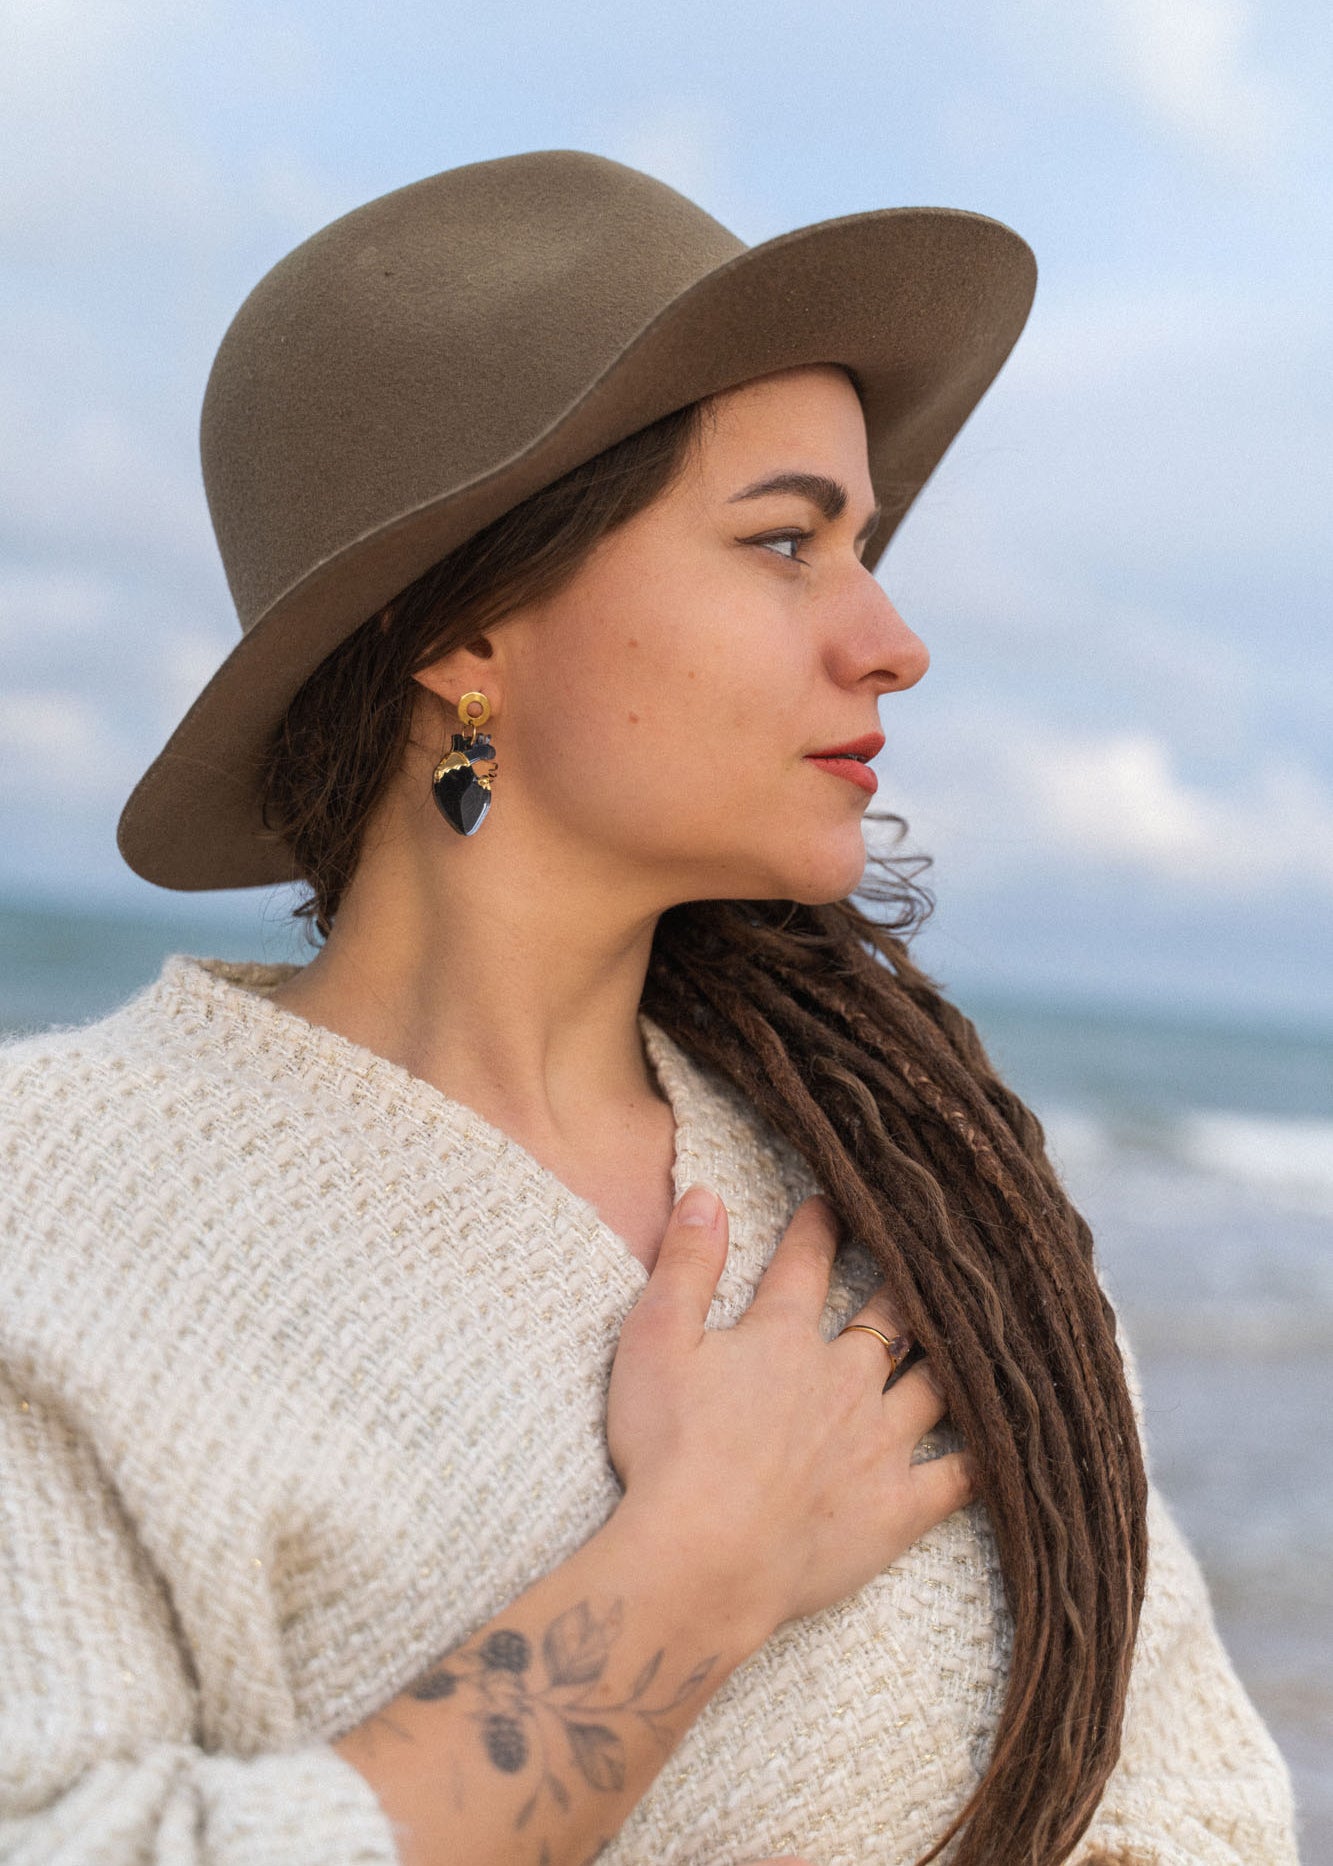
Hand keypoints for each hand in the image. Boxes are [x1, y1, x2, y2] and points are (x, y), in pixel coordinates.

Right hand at [606, 1184, 975, 1644]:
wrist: (702, 1559)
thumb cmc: (667, 1450)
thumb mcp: (654, 1340)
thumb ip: (685, 1265)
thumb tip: (706, 1194)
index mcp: (783, 1337)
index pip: (807, 1265)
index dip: (820, 1229)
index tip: (835, 1202)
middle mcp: (844, 1380)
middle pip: (889, 1318)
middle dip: (906, 1283)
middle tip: (926, 1259)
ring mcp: (879, 1443)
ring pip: (937, 1383)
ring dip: (956, 1356)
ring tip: (978, 1333)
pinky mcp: (898, 1507)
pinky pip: (961, 1475)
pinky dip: (989, 1453)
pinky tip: (1009, 1437)